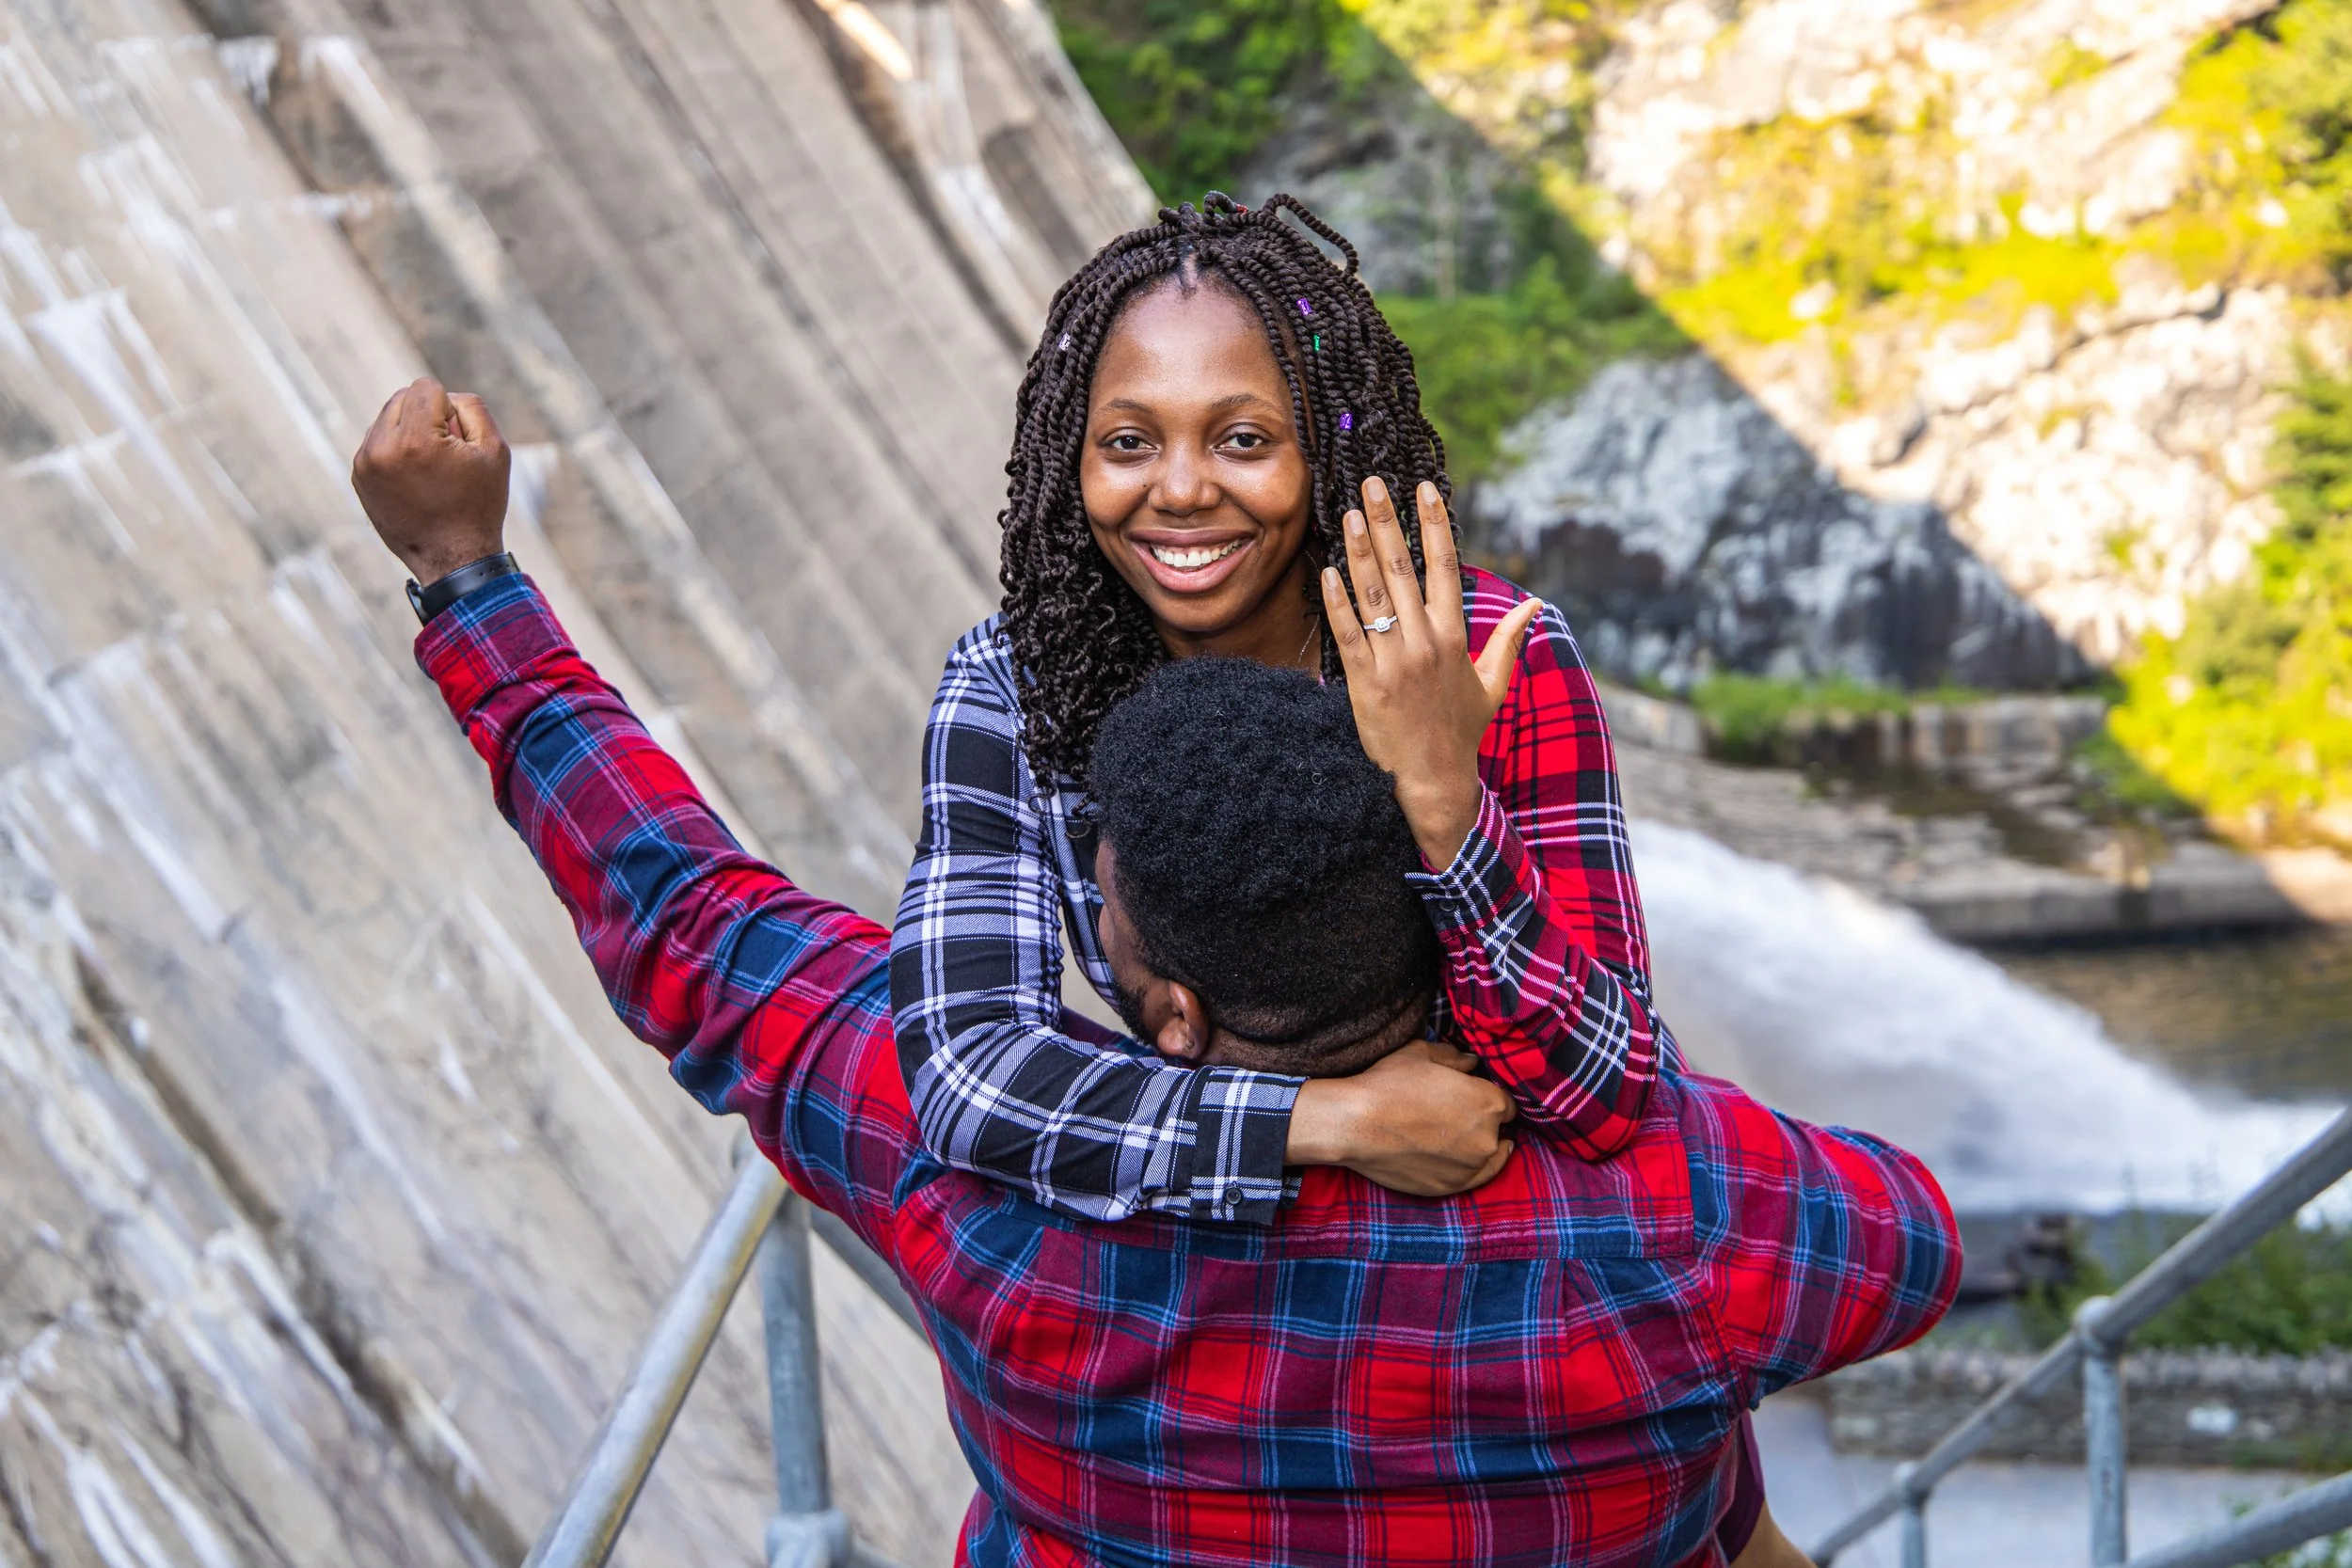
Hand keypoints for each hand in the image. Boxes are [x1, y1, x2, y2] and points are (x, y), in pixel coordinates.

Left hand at [350, 377, 512, 583]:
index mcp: (415, 439)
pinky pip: (377, 441)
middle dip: (427, 416)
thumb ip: (472, 407)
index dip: (450, 410)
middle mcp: (382, 447)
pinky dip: (397, 450)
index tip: (458, 441)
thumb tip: (444, 397)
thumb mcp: (494, 450)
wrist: (452, 559)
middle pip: (402, 398)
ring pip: (388, 418)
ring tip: (430, 469)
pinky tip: (415, 479)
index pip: (425, 388)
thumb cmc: (478, 505)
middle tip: (446, 454)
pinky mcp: (359, 476)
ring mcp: (365, 463)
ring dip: (410, 431)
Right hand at [1286, 1040, 1515, 1196]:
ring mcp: (1470, 1167)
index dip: (1491, 1099)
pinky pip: (1474, 1179)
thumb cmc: (1388, 1083)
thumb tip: (1471, 1063)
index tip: (1478, 1099)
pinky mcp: (1451, 1187)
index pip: (1506, 1103)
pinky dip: (1473, 1169)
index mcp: (1488, 1101)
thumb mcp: (1422, 1054)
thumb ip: (1454, 1058)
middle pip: (1498, 1130)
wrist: (1356, 1124)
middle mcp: (1487, 1137)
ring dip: (1482, 1148)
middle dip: (1486, 1123)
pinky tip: (1469, 1162)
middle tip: (1463, 1117)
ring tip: (1466, 1140)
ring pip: (1489, 1157)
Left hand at [1320, 477, 1540, 866]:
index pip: (1445, 567)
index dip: (1434, 525)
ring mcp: (1395, 662)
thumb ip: (1508, 640)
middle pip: (1403, 570)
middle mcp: (1425, 642)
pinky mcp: (1366, 683)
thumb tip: (1535, 606)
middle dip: (1387, 522)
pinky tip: (1328, 572)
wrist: (1433, 780)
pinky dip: (1337, 603)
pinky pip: (1349, 635)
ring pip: (1374, 596)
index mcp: (1454, 636)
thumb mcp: (1492, 684)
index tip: (1423, 489)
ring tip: (1350, 514)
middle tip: (1371, 483)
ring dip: (1360, 552)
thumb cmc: (1460, 730)